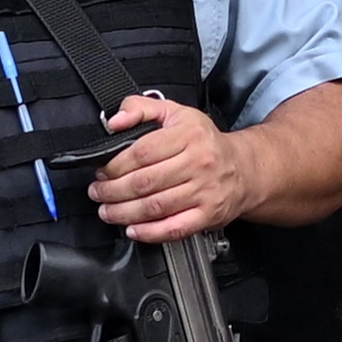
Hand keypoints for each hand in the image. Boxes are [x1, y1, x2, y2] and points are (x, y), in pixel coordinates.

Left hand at [88, 90, 260, 245]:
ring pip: (155, 207)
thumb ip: (140, 108)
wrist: (243, 168)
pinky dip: (149, 233)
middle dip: (112, 191)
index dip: (115, 165)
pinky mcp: (208, 215)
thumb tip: (114, 121)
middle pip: (145, 182)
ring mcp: (205, 191)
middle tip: (98, 193)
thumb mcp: (175, 113)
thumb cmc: (205, 142)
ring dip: (124, 213)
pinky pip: (174, 228)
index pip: (142, 151)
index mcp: (188, 135)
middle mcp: (199, 162)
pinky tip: (133, 229)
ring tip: (107, 211)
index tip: (102, 171)